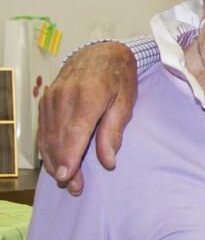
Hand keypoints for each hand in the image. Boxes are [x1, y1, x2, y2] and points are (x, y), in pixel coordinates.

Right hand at [36, 42, 136, 194]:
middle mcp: (64, 96)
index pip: (75, 131)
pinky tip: (55, 162)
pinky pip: (43, 129)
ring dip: (54, 160)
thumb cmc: (119, 78)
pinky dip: (48, 148)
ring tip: (66, 181)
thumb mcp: (126, 102)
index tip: (66, 177)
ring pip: (47, 135)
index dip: (69, 156)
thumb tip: (108, 162)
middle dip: (63, 165)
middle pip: (59, 137)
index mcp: (89, 94)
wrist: (101, 52)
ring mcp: (51, 97)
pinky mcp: (45, 100)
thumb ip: (114, 132)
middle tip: (74, 187)